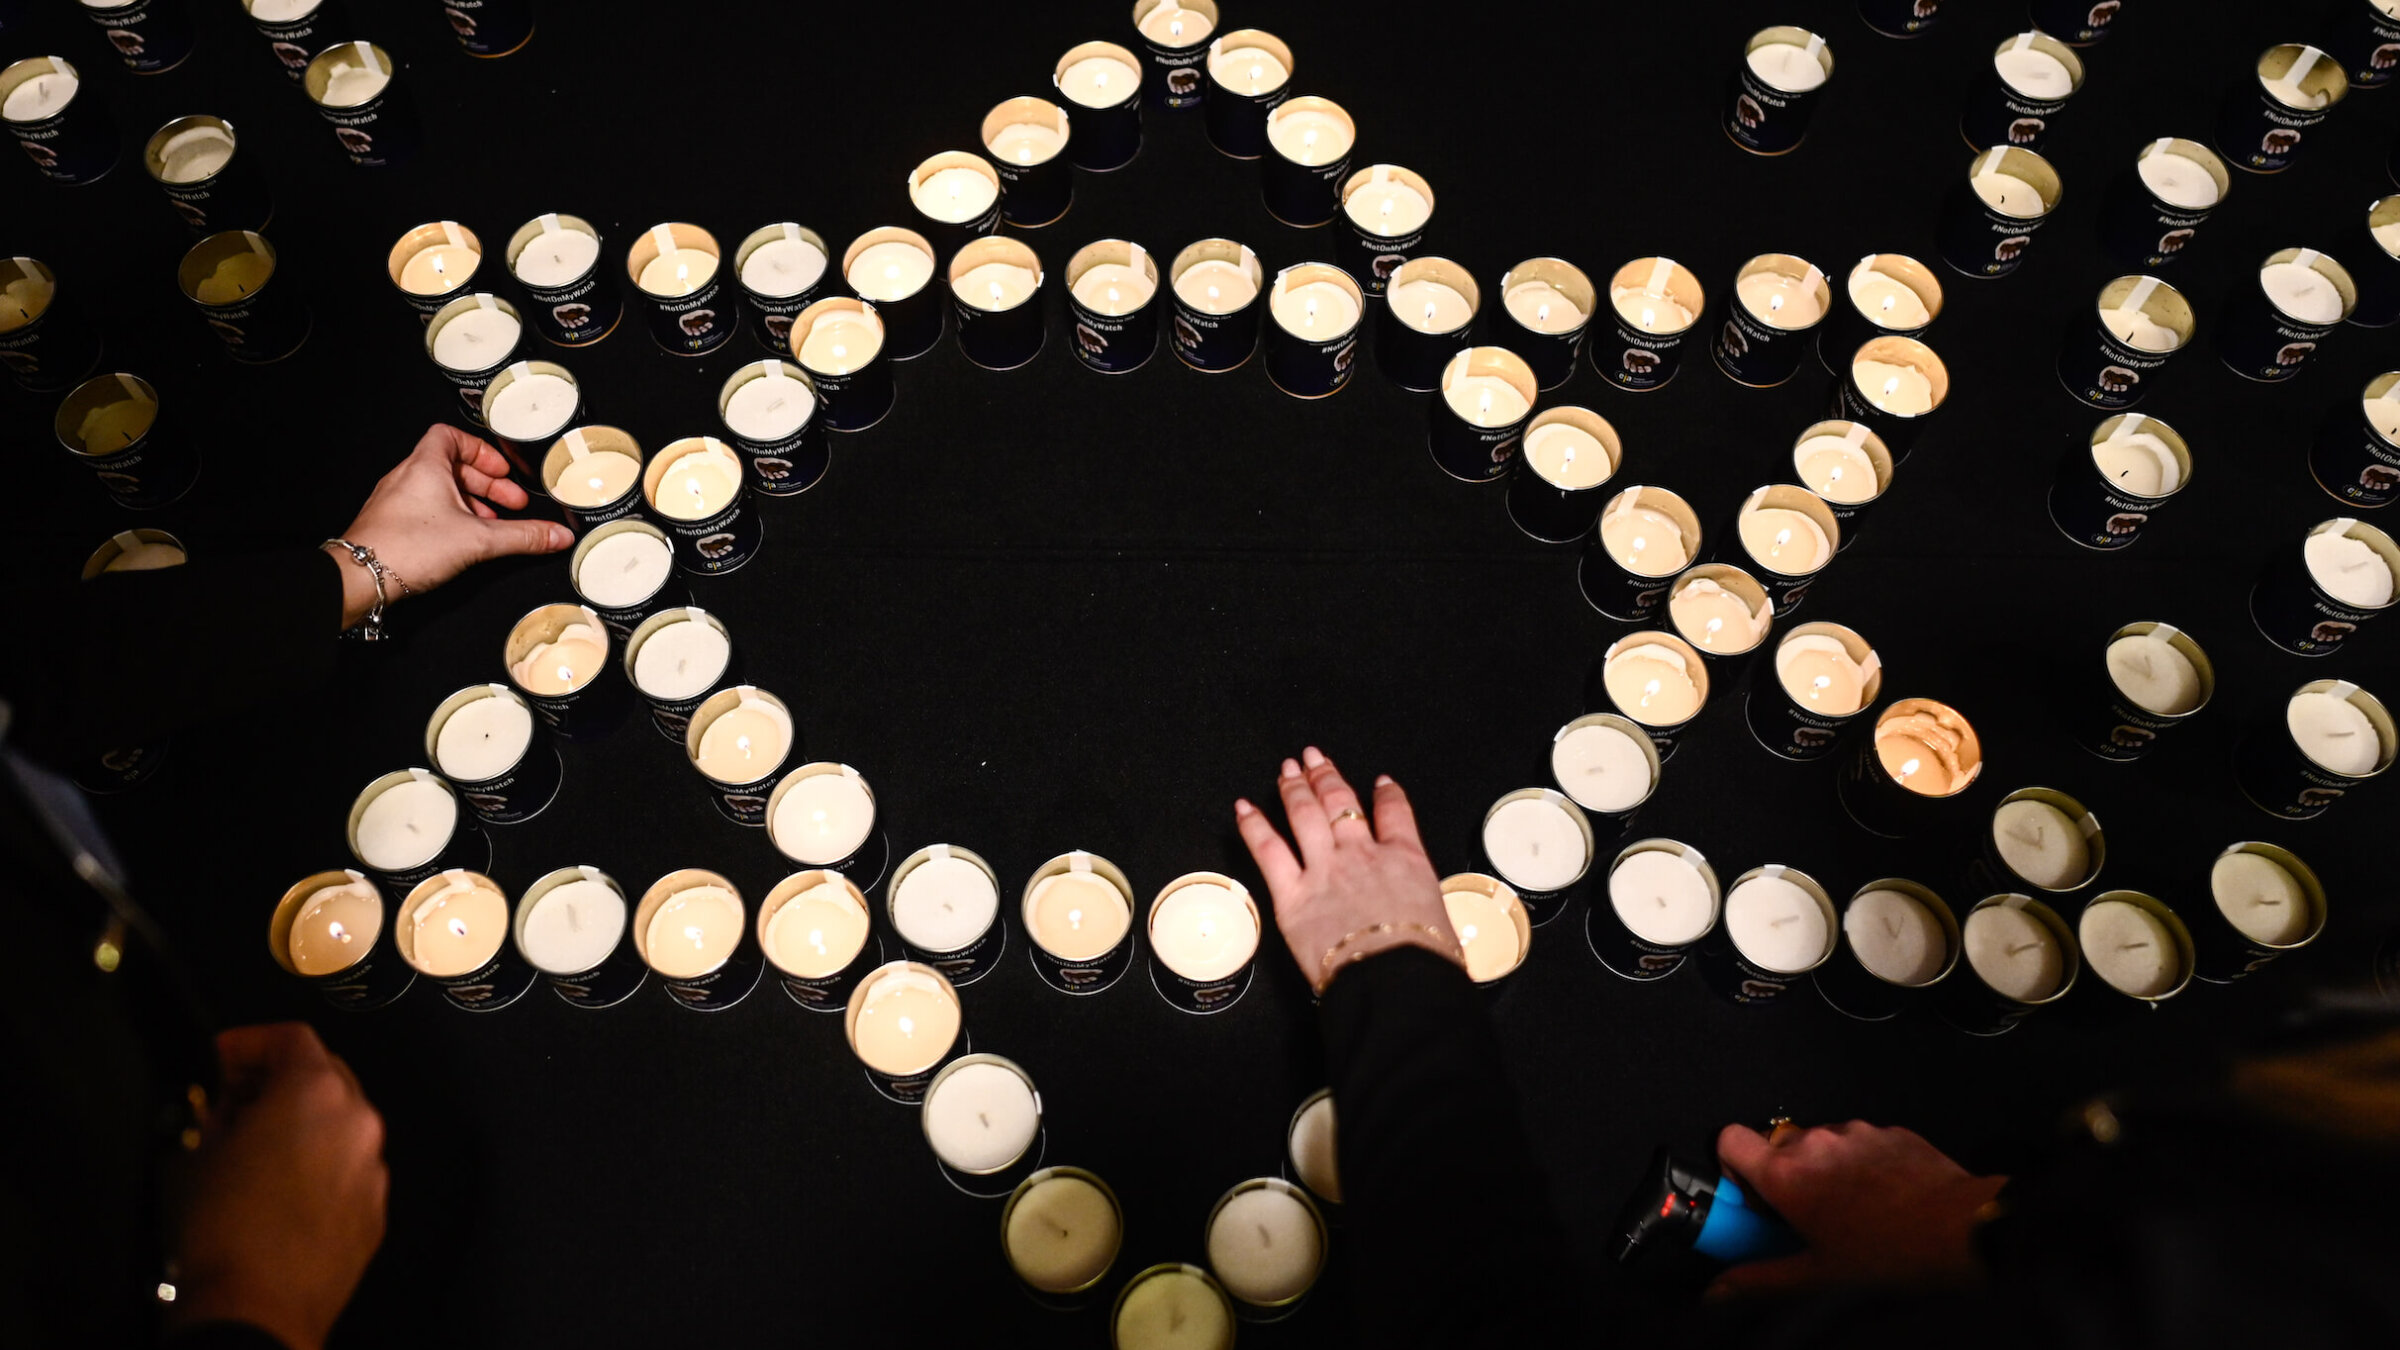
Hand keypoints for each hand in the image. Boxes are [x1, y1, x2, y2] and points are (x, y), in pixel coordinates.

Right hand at [168, 1023, 387, 1349]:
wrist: (255, 1310)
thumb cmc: (222, 1230)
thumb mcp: (197, 1152)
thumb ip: (217, 1111)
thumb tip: (224, 1105)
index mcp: (317, 1093)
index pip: (292, 1037)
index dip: (250, 1042)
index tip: (222, 1059)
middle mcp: (359, 1121)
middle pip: (324, 1076)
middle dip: (277, 1081)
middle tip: (232, 1100)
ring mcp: (374, 1168)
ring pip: (340, 1125)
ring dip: (301, 1124)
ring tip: (253, 1147)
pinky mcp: (376, 1210)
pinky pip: (348, 1170)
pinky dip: (320, 1165)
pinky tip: (282, 1189)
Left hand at [324, 424, 574, 628]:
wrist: (359, 577)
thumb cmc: (408, 547)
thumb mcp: (478, 539)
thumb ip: (522, 536)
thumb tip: (558, 535)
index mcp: (425, 465)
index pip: (451, 436)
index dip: (480, 451)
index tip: (502, 470)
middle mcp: (406, 477)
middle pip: (451, 466)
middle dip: (485, 484)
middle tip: (510, 504)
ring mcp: (395, 500)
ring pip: (438, 490)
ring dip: (469, 503)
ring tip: (491, 526)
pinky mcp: (389, 523)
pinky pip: (424, 509)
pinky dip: (448, 518)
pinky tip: (463, 542)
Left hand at [1233, 746, 1462, 993]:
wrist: (1395, 980)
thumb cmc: (1423, 962)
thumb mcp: (1442, 924)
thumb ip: (1423, 910)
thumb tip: (1423, 925)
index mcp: (1406, 860)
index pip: (1395, 813)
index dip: (1388, 794)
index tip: (1381, 783)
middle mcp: (1362, 855)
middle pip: (1341, 803)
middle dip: (1326, 776)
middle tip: (1314, 758)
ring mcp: (1325, 870)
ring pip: (1305, 815)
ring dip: (1294, 788)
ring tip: (1287, 770)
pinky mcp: (1292, 896)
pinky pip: (1268, 850)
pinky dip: (1253, 826)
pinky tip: (1244, 808)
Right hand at [1708, 1121, 2006, 1297]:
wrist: (1961, 1231)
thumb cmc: (1890, 1254)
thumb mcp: (1818, 1276)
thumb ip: (1760, 1280)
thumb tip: (1719, 1292)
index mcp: (1787, 1175)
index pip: (1729, 1139)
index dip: (1732, 1165)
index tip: (1751, 1195)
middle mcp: (1815, 1142)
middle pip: (1777, 1146)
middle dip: (1784, 1176)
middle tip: (1805, 1215)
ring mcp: (1854, 1132)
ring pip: (1820, 1142)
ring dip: (1824, 1167)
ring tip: (1852, 1209)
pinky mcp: (1888, 1131)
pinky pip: (1859, 1140)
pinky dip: (1861, 1163)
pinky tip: (1882, 1197)